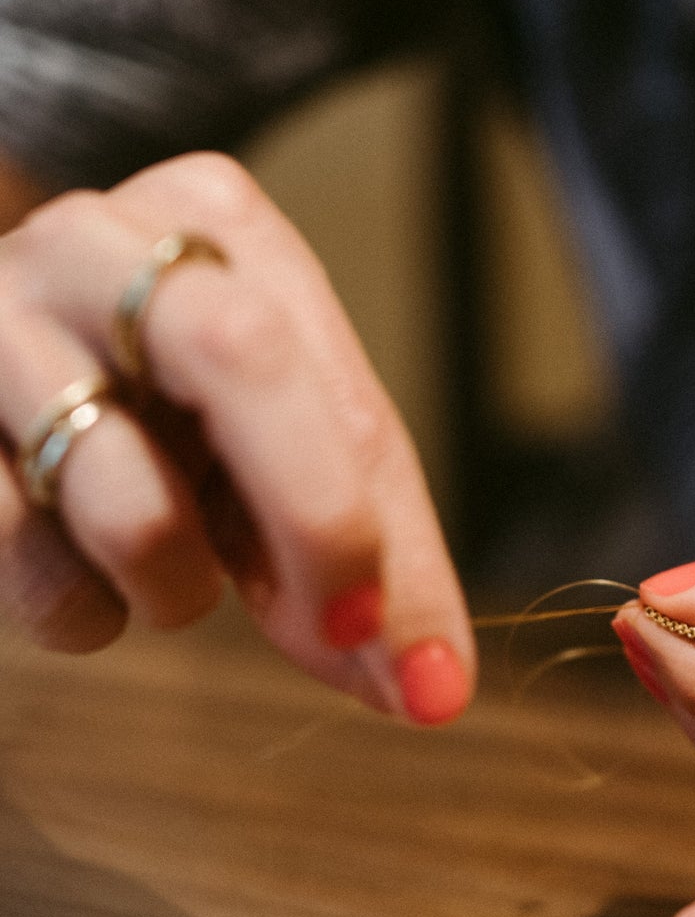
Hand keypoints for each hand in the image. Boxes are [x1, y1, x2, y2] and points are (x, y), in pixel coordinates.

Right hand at [0, 154, 472, 721]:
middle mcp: (100, 244)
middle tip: (341, 635)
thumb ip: (364, 562)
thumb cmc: (160, 421)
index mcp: (217, 229)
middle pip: (245, 360)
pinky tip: (80, 568)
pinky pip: (22, 554)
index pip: (349, 400)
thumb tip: (431, 687)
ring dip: (176, 589)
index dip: (396, 548)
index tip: (429, 673)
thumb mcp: (274, 464)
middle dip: (319, 524)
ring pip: (127, 496)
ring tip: (169, 573)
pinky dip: (79, 609)